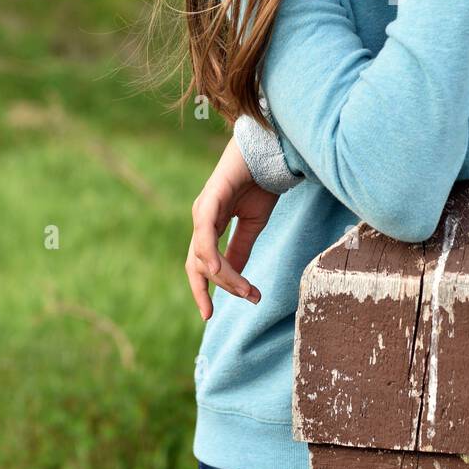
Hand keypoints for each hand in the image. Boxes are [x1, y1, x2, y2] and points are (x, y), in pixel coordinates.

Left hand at [186, 135, 278, 319]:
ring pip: (203, 256)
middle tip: (246, 298)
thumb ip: (240, 250)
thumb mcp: (252, 225)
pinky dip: (210, 254)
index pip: (200, 265)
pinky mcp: (211, 199)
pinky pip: (205, 233)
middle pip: (198, 265)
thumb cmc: (260, 183)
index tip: (209, 316)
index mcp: (210, 226)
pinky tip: (219, 270)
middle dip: (214, 289)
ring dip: (225, 277)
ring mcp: (204, 210)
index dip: (203, 290)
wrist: (270, 152)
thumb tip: (235, 279)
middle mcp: (202, 219)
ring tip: (247, 290)